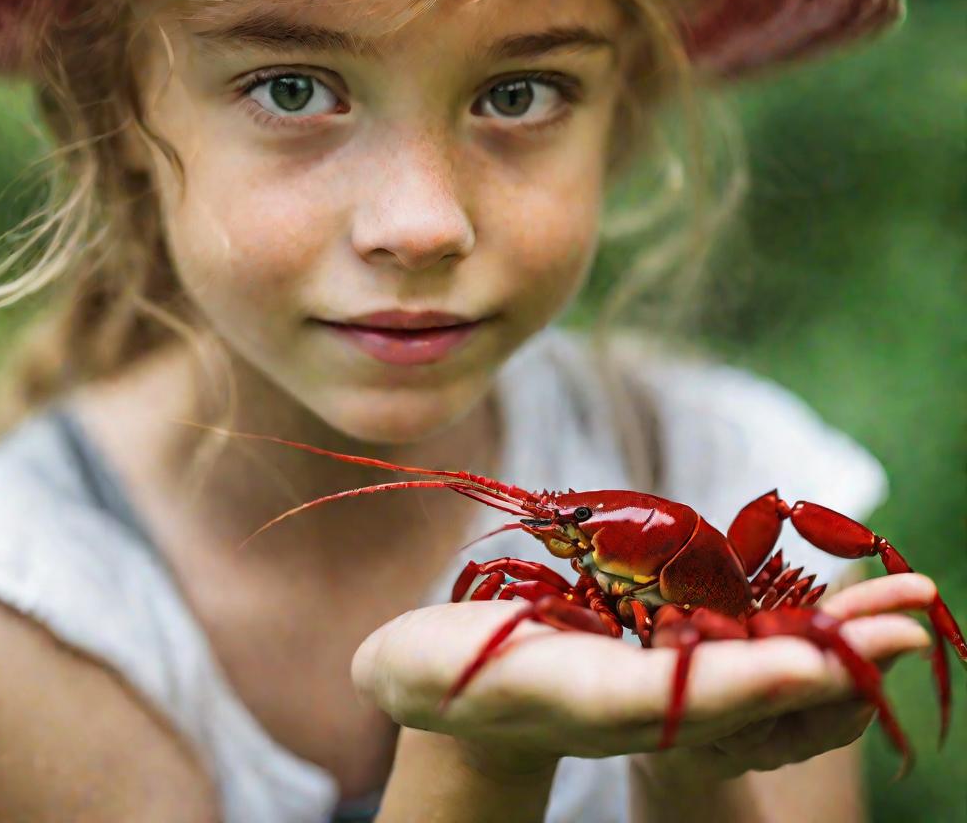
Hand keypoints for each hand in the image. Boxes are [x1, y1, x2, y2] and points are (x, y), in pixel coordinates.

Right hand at [352, 573, 934, 778]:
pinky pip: (749, 646)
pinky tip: (858, 608)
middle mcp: (635, 704)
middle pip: (743, 690)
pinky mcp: (668, 660)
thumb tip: (397, 668)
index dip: (733, 686)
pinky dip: (810, 629)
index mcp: (575, 699)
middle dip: (824, 664)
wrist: (469, 700)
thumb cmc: (435, 671)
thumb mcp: (420, 667)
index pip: (663, 699)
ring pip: (762, 669)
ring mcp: (660, 687)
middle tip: (910, 631)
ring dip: (840, 643)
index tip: (806, 668)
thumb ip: (425, 667)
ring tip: (914, 607)